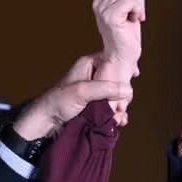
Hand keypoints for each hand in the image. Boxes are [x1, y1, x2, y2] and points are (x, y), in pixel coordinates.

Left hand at [13, 54, 132, 138]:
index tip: (133, 76)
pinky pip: (112, 107)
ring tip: (119, 118)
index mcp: (90, 64)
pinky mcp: (96, 105)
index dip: (125, 68)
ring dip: (121, 108)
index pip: (114, 60)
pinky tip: (118, 122)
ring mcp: (96, 91)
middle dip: (124, 94)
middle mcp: (94, 76)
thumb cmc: (58, 102)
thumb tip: (127, 90)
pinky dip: (117, 115)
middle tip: (122, 106)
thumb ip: (105, 89)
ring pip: (117, 95)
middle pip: (118, 80)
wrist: (47, 122)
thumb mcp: (82, 92)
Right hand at [93, 0, 143, 76]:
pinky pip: (131, 1)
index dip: (132, 0)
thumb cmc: (126, 39)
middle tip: (137, 15)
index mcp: (100, 2)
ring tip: (136, 18)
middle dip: (136, 1)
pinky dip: (138, 10)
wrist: (122, 59)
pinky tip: (136, 20)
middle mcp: (98, 5)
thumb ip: (128, 2)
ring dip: (138, 6)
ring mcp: (103, 11)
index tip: (134, 11)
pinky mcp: (111, 17)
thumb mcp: (128, 13)